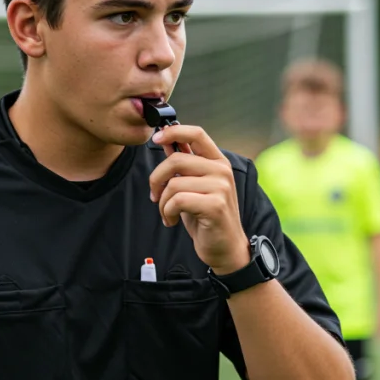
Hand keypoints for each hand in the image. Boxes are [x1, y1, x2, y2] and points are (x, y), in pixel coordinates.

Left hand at [150, 125, 249, 274]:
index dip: (173, 131)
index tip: (156, 138)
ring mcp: (220, 187)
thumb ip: (183, 163)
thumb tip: (165, 140)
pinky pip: (177, 201)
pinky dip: (167, 212)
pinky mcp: (215, 205)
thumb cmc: (207, 217)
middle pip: (176, 159)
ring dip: (162, 202)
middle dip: (156, 179)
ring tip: (167, 213)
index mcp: (218, 161)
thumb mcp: (193, 186)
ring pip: (173, 183)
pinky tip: (172, 220)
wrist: (225, 248)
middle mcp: (222, 170)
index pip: (196, 133)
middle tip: (154, 195)